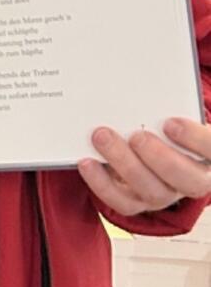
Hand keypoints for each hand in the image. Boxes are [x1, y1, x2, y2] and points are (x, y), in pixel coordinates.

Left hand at [79, 118, 210, 215]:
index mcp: (209, 155)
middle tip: (136, 136)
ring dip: (125, 164)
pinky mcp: (138, 203)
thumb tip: (139, 83)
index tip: (170, 123)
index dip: (195, 139)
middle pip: (187, 179)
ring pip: (152, 191)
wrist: (150, 149)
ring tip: (102, 137)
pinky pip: (122, 202)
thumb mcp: (171, 113)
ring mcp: (165, 194)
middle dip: (159, 158)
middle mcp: (193, 180)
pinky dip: (101, 183)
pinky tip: (87, 162)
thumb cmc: (164, 126)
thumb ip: (165, 106)